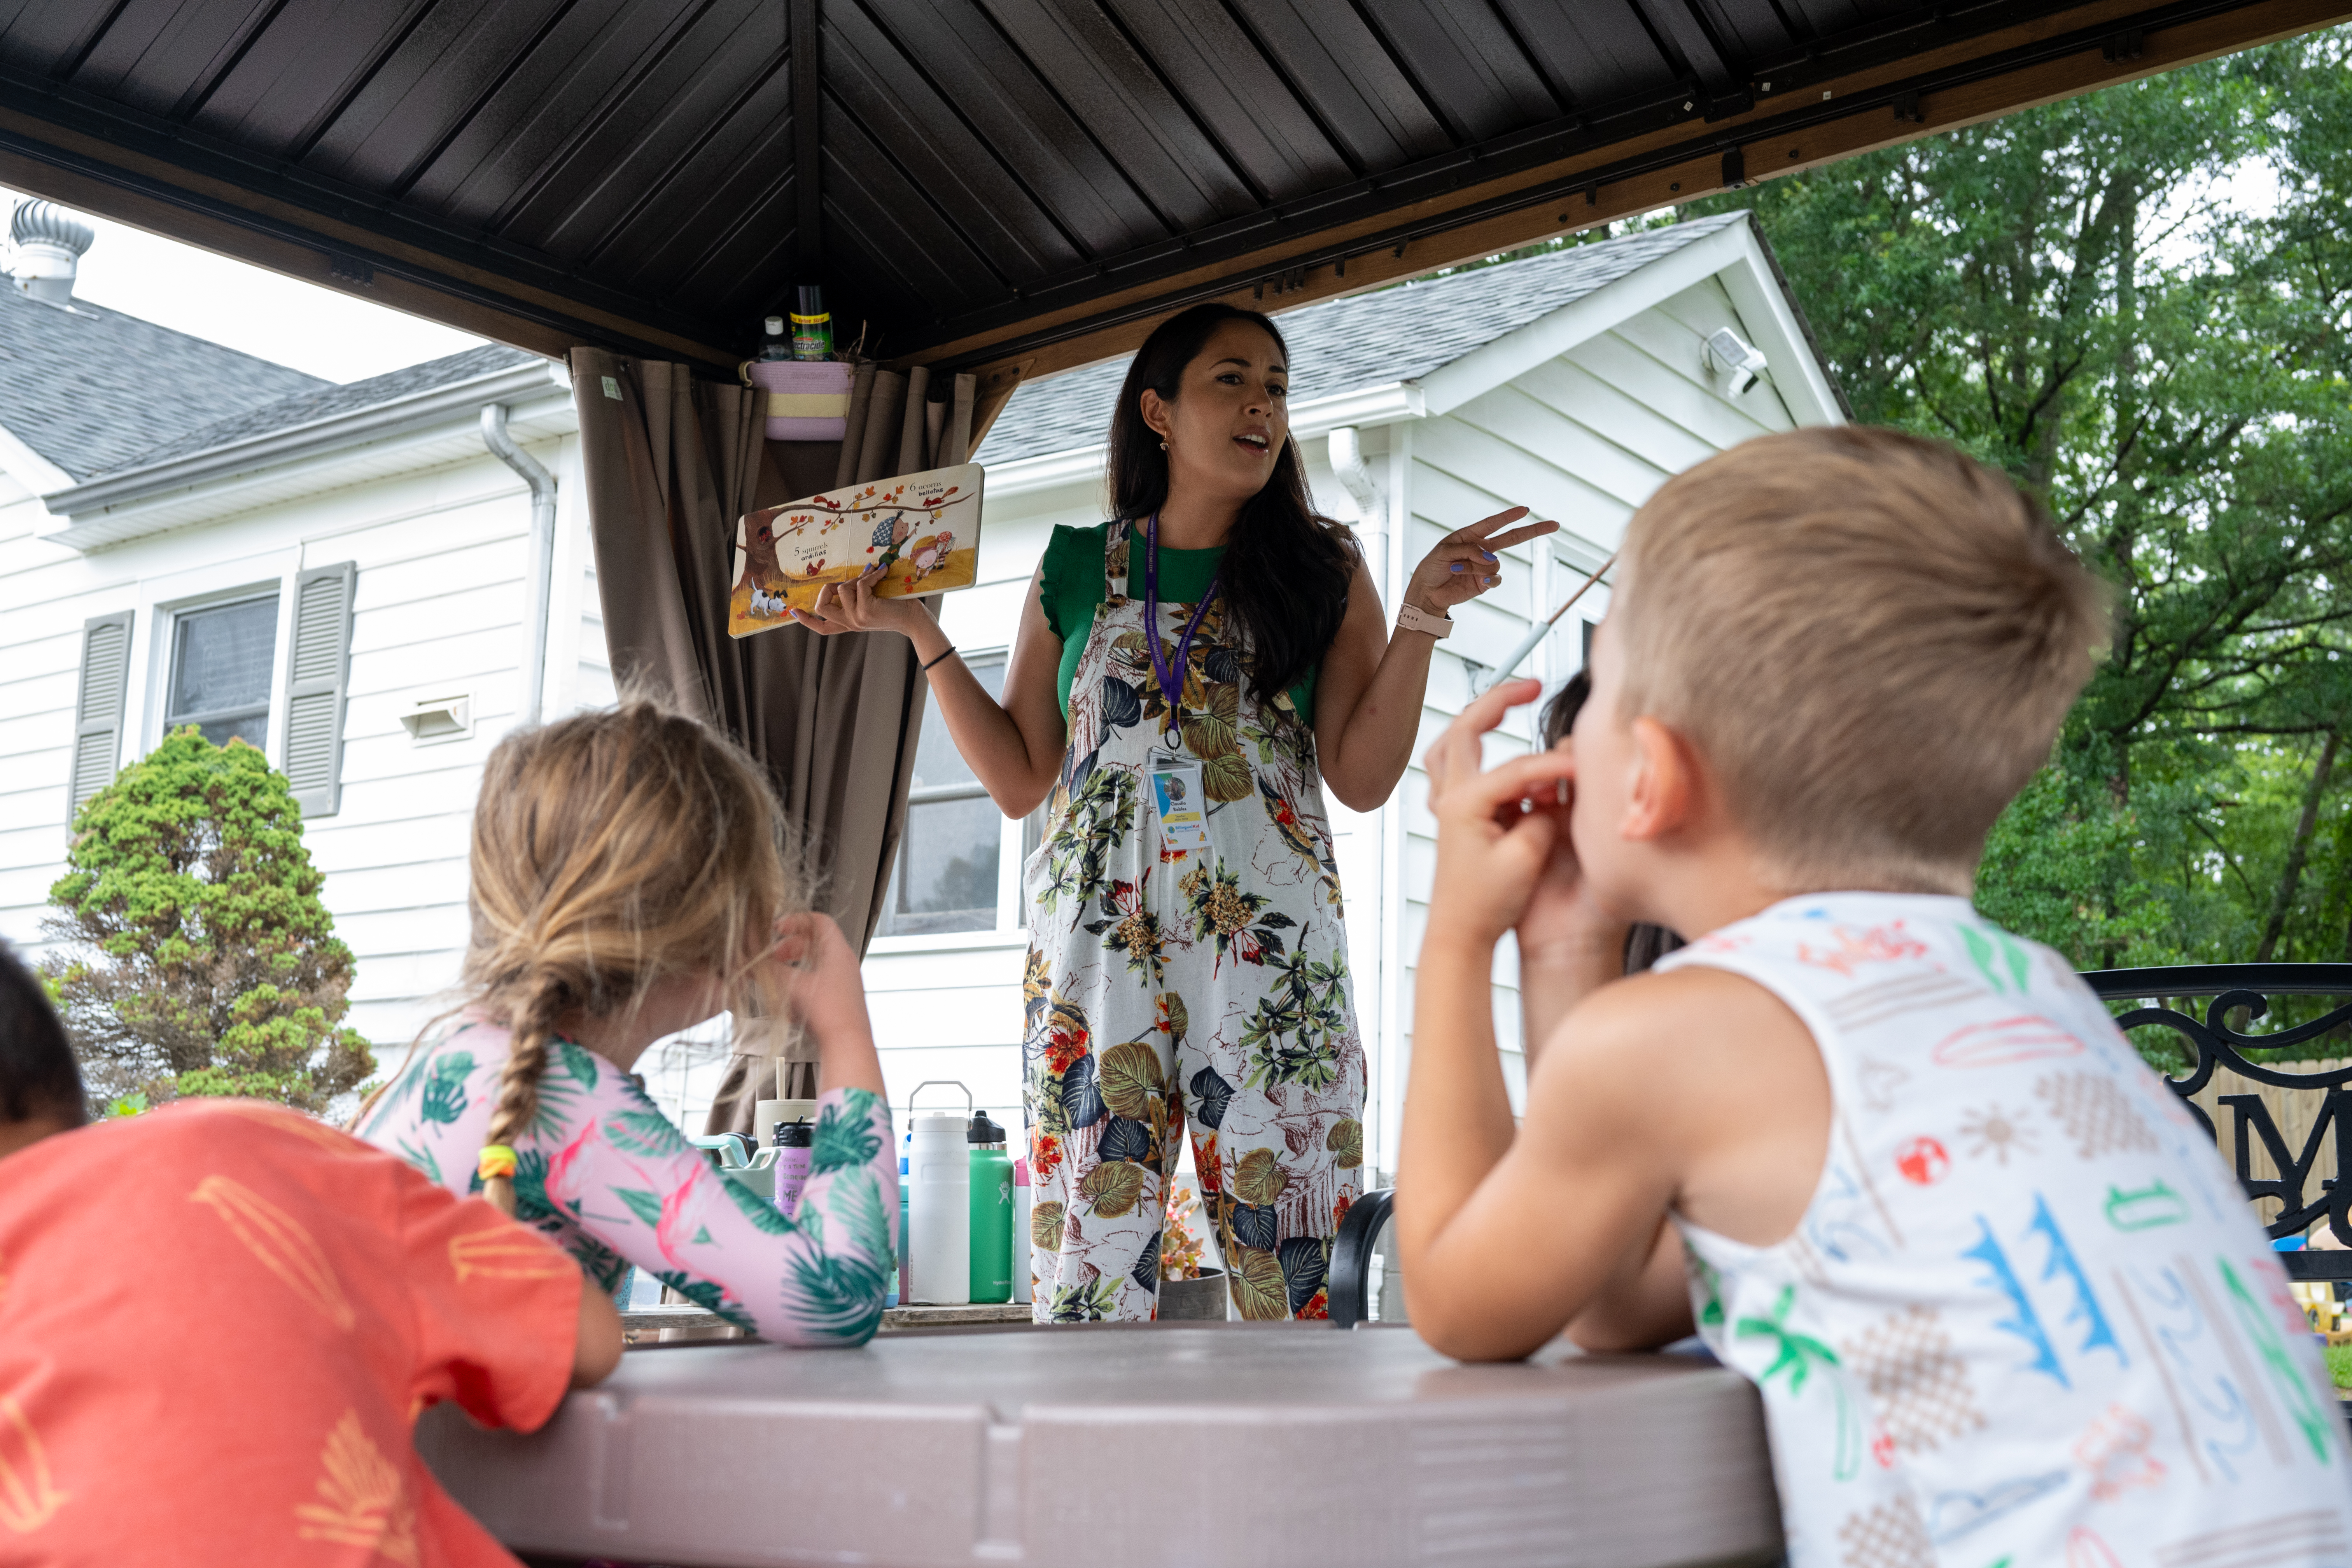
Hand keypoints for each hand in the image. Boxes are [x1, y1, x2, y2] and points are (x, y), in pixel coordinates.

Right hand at [766, 912, 876, 1059]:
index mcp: (838, 952)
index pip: (819, 921)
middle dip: (790, 947)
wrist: (848, 1045)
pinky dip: (802, 985)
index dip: (795, 921)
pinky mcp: (841, 1001)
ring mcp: (845, 983)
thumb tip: (746, 961)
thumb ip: (767, 971)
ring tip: (776, 977)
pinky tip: (787, 1001)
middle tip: (772, 956)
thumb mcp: (791, 986)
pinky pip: (819, 983)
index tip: (776, 929)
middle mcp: (845, 964)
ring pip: (816, 964)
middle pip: (816, 943)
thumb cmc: (828, 1014)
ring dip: (794, 967)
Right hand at [790, 567, 932, 639]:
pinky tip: (882, 573)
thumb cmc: (895, 609)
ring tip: (873, 575)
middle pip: (821, 608)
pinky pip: (859, 584)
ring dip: (857, 577)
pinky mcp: (866, 610)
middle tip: (843, 583)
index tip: (794, 612)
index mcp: (849, 624)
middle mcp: (850, 623)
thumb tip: (849, 579)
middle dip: (827, 589)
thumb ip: (857, 597)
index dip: (806, 621)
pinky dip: (871, 575)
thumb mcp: (871, 604)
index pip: (822, 628)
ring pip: (841, 589)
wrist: (914, 619)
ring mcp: (857, 618)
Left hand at [1402, 507, 1559, 618]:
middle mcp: (1481, 549)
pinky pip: (1495, 578)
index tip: (1525, 509)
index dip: (1509, 516)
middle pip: (1513, 538)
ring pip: (1494, 563)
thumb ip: (1468, 549)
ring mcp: (1485, 566)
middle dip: (1533, 531)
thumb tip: (1491, 556)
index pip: (1493, 523)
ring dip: (1476, 566)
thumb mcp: (1444, 551)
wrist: (1427, 592)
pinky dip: (1487, 578)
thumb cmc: (1432, 568)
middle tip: (1554, 525)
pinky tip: (1478, 580)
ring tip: (1457, 570)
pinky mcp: (1485, 583)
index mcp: (1470, 535)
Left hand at [1421, 678, 1577, 948]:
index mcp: (1464, 804)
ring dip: (1475, 722)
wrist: (1459, 936)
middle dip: (1498, 701)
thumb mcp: (1524, 861)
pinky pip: (1453, 770)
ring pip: (1450, 747)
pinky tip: (1493, 752)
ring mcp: (1448, 807)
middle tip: (1531, 686)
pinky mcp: (1455, 819)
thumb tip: (1558, 788)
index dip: (1557, 765)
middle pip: (1465, 730)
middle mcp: (1450, 798)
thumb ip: (1544, 818)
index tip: (1586, 767)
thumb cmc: (1485, 905)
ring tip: (1506, 706)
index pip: (1519, 768)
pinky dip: (1471, 753)